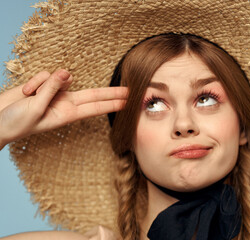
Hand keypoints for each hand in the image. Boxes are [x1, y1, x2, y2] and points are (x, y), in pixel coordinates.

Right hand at [0, 69, 126, 149]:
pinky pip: (44, 75)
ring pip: (60, 78)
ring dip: (44, 84)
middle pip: (92, 94)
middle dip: (111, 92)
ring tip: (29, 97)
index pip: (95, 107)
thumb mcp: (36, 108)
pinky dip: (33, 82)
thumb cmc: (16, 122)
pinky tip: (24, 93)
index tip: (128, 102)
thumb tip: (66, 73)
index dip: (112, 103)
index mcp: (67, 114)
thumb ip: (52, 89)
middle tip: (130, 90)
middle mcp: (65, 103)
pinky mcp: (44, 85)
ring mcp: (55, 93)